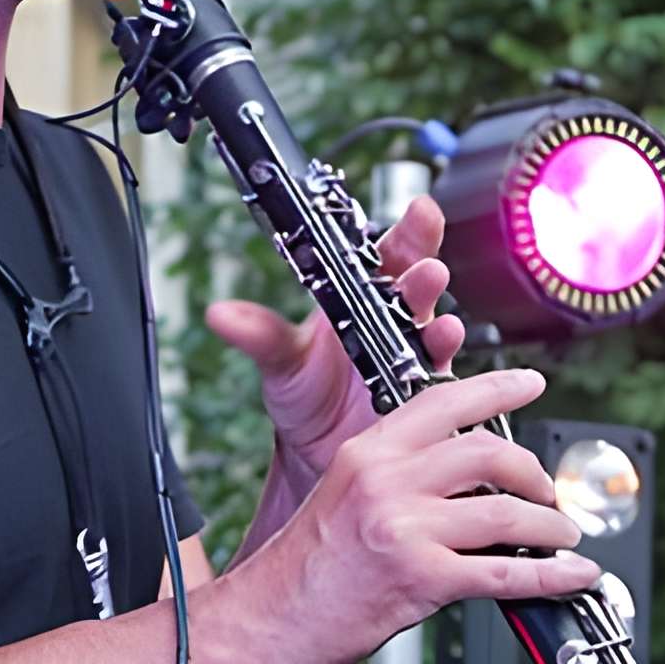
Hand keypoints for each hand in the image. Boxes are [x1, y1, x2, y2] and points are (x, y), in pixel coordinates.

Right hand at [191, 367, 600, 663]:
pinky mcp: (420, 577)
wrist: (259, 624)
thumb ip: (399, 479)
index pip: (445, 402)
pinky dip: (551, 575)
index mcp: (367, 452)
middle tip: (546, 493)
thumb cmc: (298, 573)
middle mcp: (386, 480)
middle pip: (490, 451)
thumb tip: (469, 482)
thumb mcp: (342, 498)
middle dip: (534, 473)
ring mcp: (403, 527)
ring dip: (550, 525)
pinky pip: (506, 572)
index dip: (498, 389)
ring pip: (508, 511)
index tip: (529, 386)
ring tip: (560, 536)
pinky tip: (571, 576)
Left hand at [204, 191, 464, 497]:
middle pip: (418, 285)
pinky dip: (443, 357)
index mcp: (361, 300)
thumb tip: (221, 315)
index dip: (407, 232)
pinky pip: (439, 373)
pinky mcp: (423, 395)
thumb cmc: (305, 396)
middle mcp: (393, 323)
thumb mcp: (280, 360)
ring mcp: (412, 358)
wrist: (318, 454)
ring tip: (435, 307)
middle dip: (425, 270)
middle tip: (426, 266)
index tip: (420, 209)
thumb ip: (259, 334)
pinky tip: (443, 342)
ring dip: (437, 315)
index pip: (388, 257)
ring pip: (433, 327)